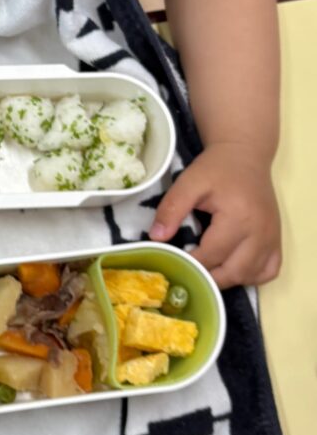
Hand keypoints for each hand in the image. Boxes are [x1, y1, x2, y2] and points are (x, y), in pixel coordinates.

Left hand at [149, 145, 280, 288]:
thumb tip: (156, 238)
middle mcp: (260, 233)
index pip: (212, 255)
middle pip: (233, 273)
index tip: (174, 262)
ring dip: (226, 279)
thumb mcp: (188, 182)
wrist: (244, 155)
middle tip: (188, 269)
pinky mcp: (277, 240)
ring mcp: (272, 239)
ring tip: (206, 267)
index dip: (190, 262)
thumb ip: (171, 209)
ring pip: (250, 276)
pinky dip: (249, 276)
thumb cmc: (215, 168)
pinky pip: (267, 271)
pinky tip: (231, 266)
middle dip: (207, 276)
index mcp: (238, 218)